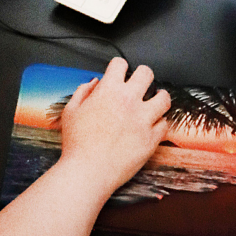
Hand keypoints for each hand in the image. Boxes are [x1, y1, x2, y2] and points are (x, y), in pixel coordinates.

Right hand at [52, 58, 169, 196]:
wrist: (89, 171)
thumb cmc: (77, 144)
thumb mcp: (71, 112)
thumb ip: (83, 92)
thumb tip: (94, 83)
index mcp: (109, 91)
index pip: (120, 64)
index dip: (118, 67)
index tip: (119, 73)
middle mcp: (130, 101)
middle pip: (147, 73)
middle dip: (142, 76)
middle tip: (139, 84)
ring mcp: (144, 119)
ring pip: (164, 98)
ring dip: (159, 98)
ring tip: (154, 103)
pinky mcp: (152, 139)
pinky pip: (164, 125)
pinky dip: (159, 124)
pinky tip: (151, 126)